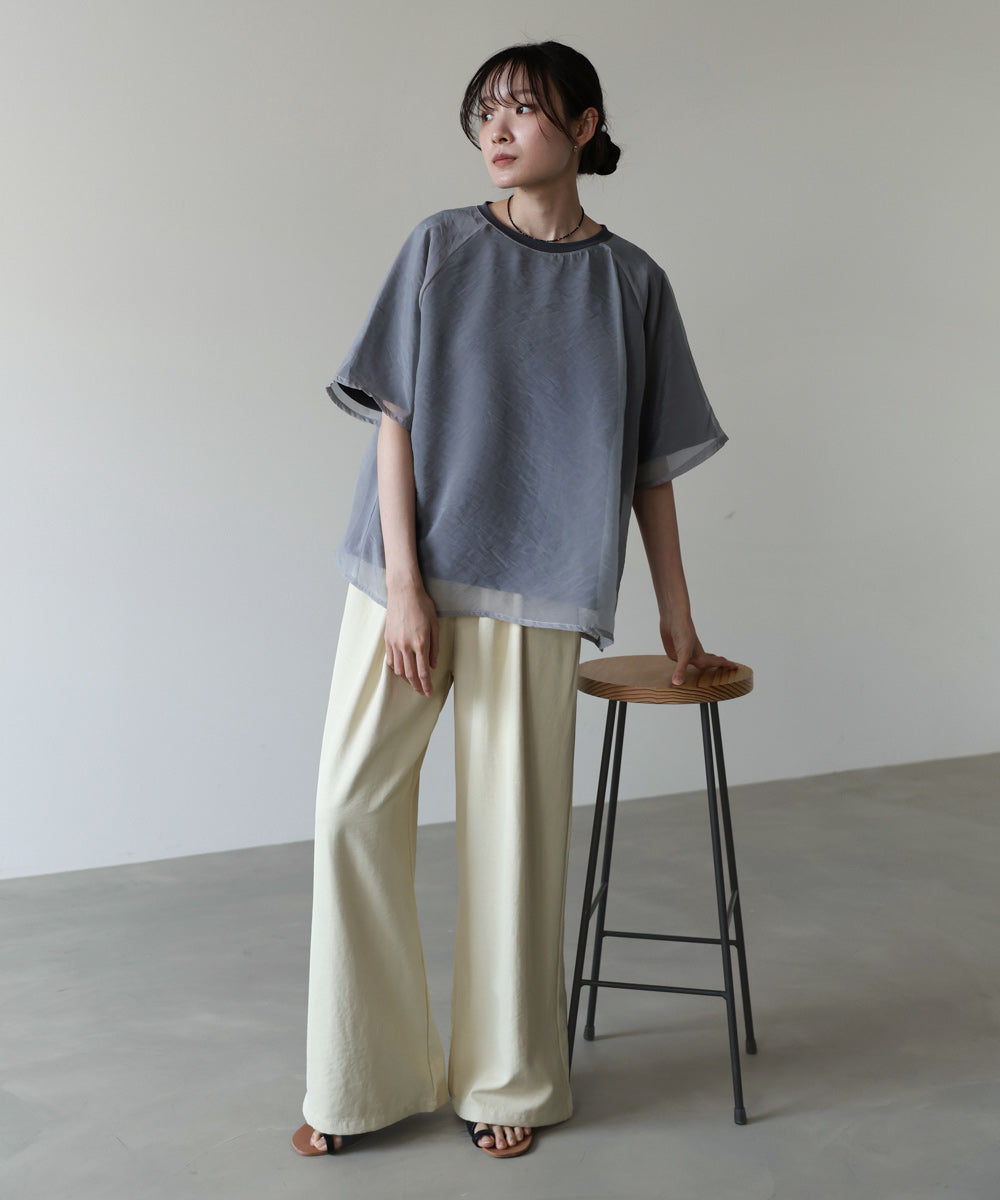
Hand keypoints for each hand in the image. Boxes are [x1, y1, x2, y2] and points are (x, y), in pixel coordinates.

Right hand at [384, 582, 438, 696]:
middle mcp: (406, 646)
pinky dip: (396, 668)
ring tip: (412, 682)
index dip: (426, 685)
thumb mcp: (435, 625)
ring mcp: (394, 643)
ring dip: (406, 679)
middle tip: (421, 692)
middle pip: (409, 674)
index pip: (423, 672)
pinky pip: (390, 659)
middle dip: (416, 686)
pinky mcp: (387, 639)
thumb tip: (433, 665)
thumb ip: (435, 647)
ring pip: (398, 669)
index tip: (429, 693)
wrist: (403, 592)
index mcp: (420, 643)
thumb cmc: (422, 606)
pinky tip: (401, 670)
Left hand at [660, 614, 739, 685]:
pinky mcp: (674, 650)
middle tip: (729, 667)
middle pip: (710, 660)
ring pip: (697, 659)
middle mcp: (694, 654)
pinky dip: (684, 662)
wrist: (673, 617)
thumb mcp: (683, 654)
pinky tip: (683, 661)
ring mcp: (685, 652)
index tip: (736, 667)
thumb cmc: (682, 632)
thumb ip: (681, 669)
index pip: (716, 662)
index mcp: (700, 656)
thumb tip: (677, 684)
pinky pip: (681, 659)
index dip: (726, 665)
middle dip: (719, 664)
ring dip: (704, 662)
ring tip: (709, 665)